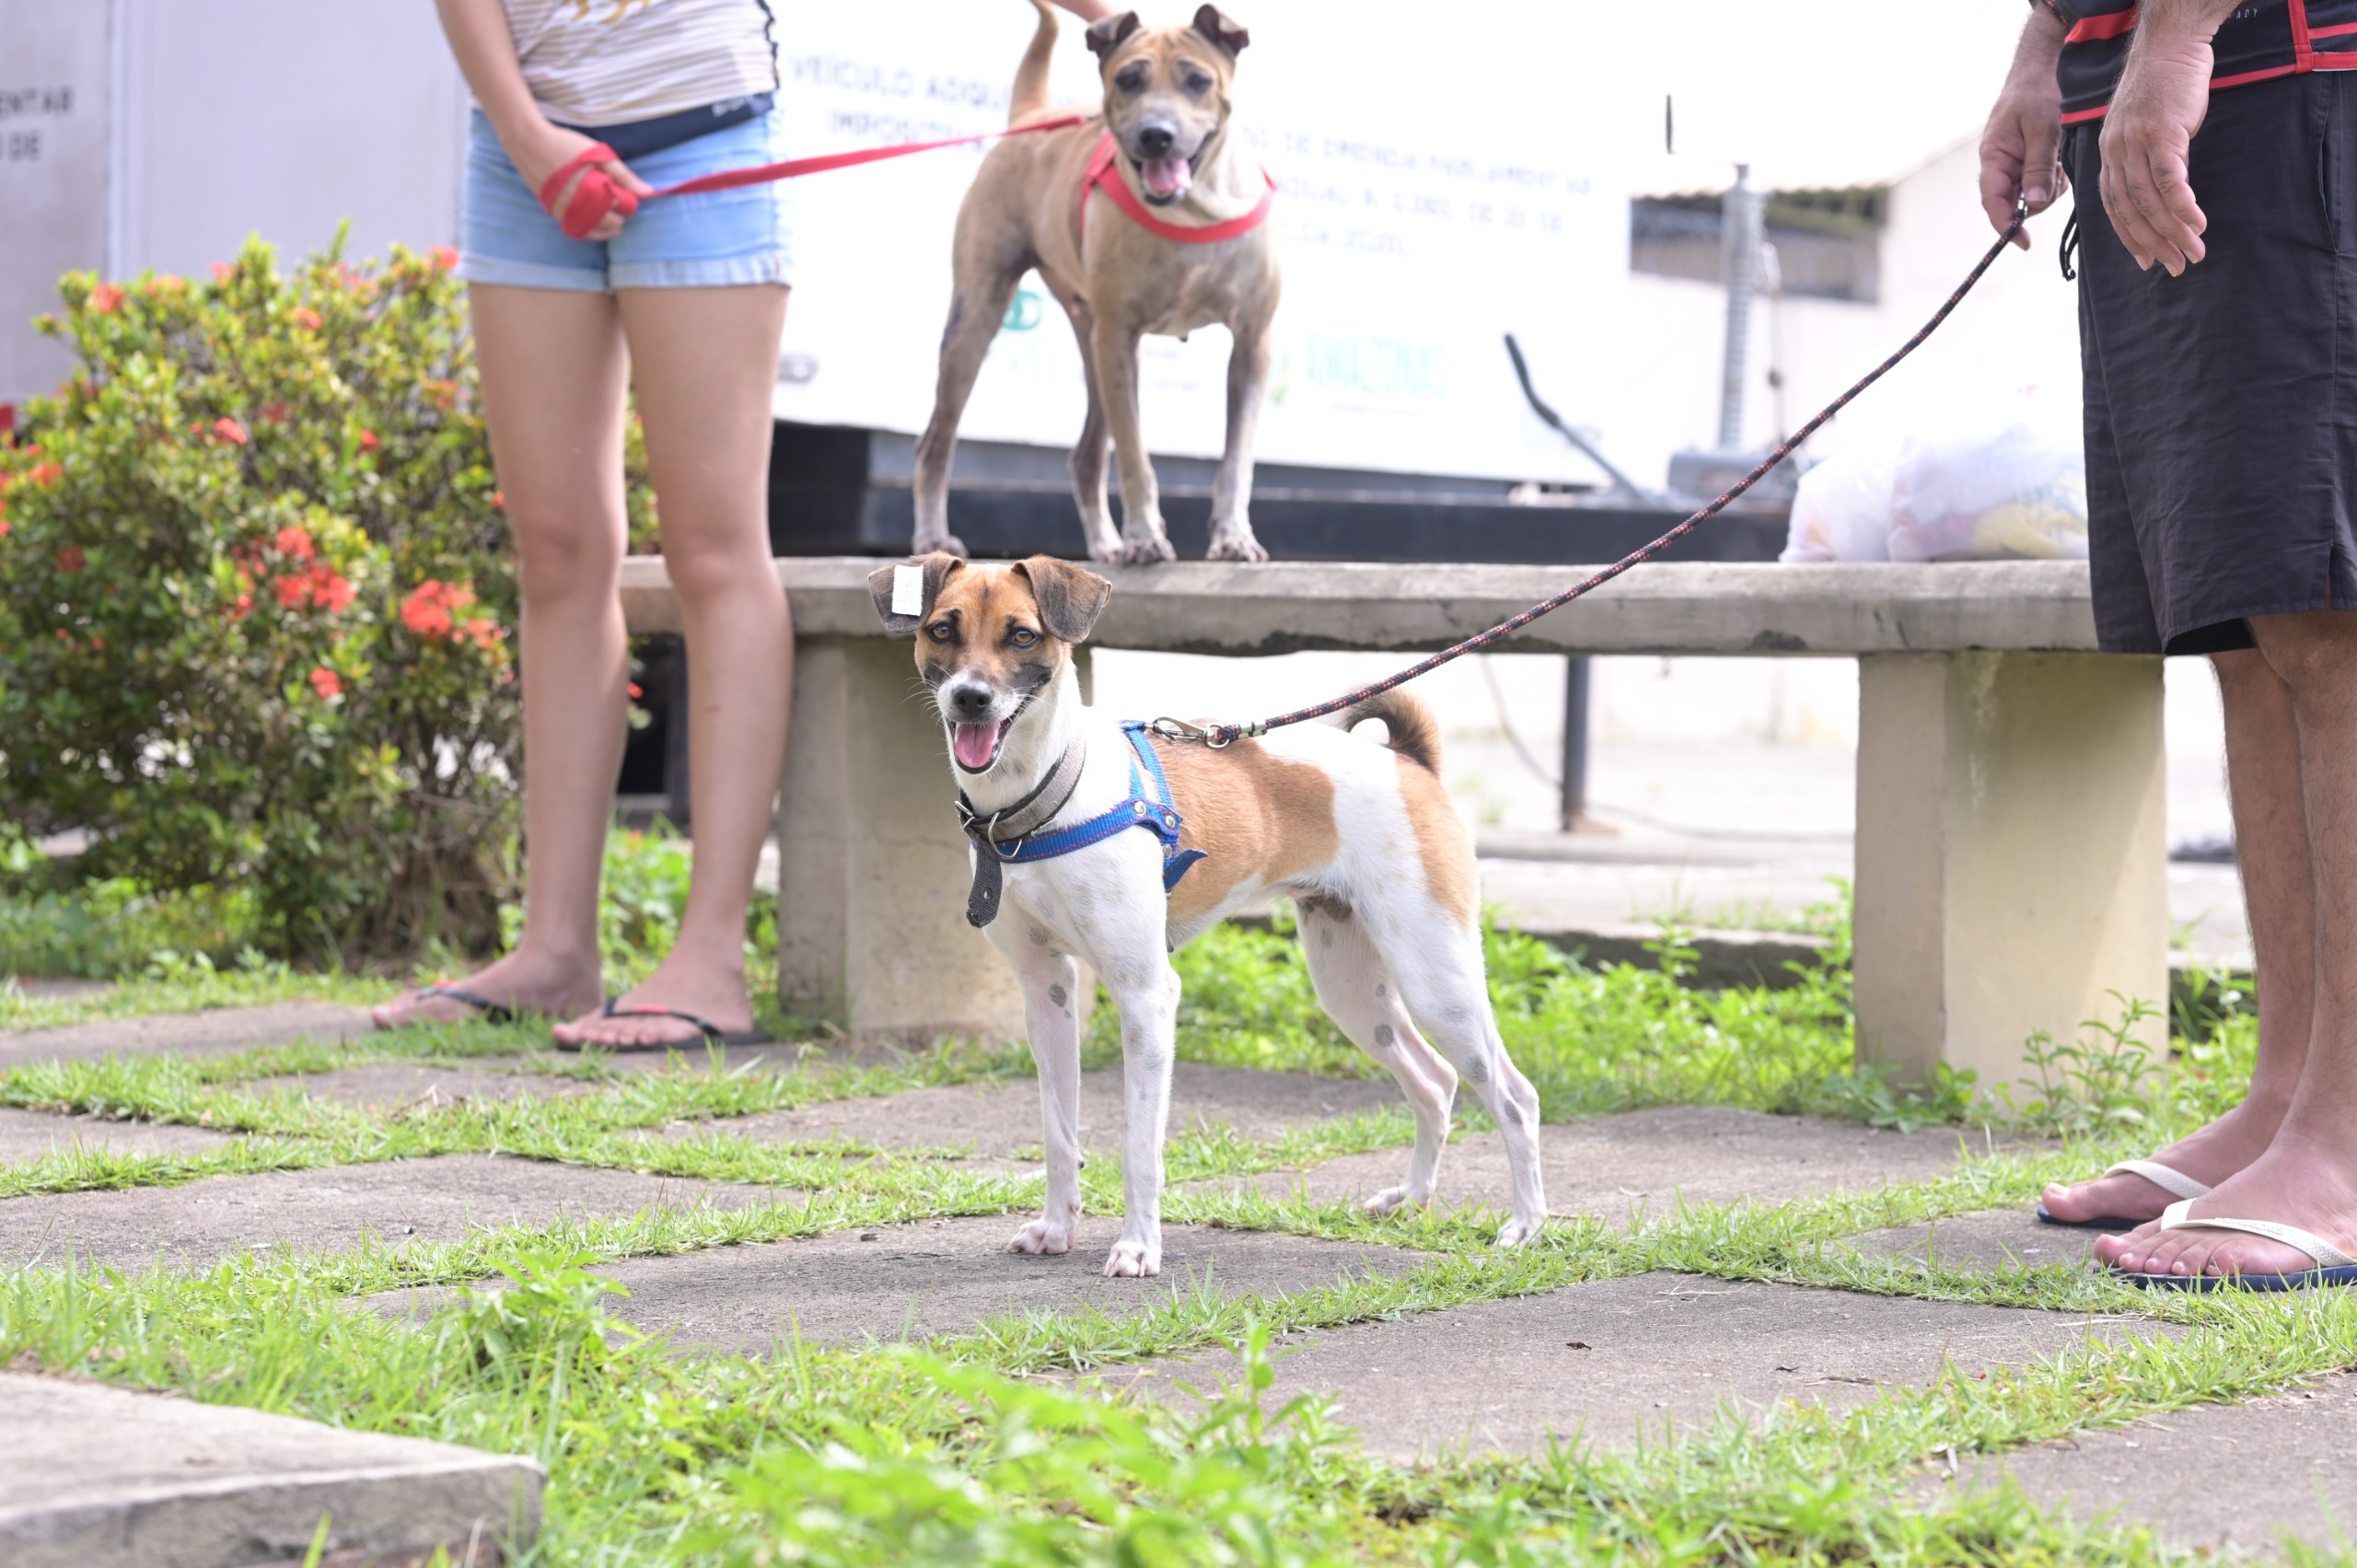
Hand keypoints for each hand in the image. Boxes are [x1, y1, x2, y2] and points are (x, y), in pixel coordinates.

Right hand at [508, 123, 651, 240]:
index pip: (612, 213)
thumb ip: (623, 175)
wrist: (527, 141)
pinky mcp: (549, 208)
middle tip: (622, 218)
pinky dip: (583, 228)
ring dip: (600, 230)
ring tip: (613, 229)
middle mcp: (571, 205)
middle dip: (614, 222)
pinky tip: (591, 223)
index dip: (623, 209)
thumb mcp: (597, 154)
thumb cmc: (564, 145)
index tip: (628, 204)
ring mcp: (558, 209)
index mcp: (585, 192)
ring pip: (584, 230)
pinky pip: (569, 226)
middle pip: (600, 224)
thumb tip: (648, 192)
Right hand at [1979, 8, 2068, 250]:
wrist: (2044, 65)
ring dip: (2050, 185)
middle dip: (2037, 198)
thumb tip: (2032, 206)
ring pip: (2032, 194)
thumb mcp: (2042, 129)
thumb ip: (2038, 168)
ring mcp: (2016, 162)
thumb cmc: (2038, 92)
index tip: (2023, 243)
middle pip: (2015, 201)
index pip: (1993, 201)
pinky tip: (2060, 154)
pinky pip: (2042, 181)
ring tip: (2059, 156)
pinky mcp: (2031, 159)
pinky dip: (2054, 176)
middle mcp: (2001, 164)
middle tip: (2057, 176)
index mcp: (1993, 157)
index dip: (2005, 225)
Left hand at [2101, 10, 2224, 274]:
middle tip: (2176, 268)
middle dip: (2153, 244)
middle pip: (2130, 211)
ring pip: (2150, 201)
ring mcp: (2136, 144)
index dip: (2129, 237)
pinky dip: (2183, 205)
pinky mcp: (2161, 134)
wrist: (2170, 45)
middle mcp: (2116, 154)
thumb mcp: (2144, 127)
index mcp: (2108, 155)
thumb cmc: (2162, 86)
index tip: (2145, 261)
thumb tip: (2158, 189)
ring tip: (2194, 252)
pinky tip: (2197, 223)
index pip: (2113, 207)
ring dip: (2173, 231)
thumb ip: (2144, 157)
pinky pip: (2169, 179)